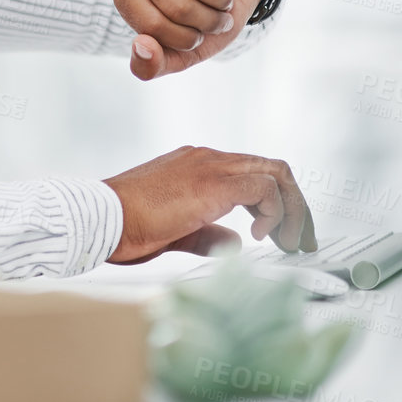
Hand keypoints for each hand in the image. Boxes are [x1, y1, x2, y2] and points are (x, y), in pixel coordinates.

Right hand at [102, 145, 316, 263]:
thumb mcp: (175, 232)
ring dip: (292, 211)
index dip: (275, 203)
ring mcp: (211, 166)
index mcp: (197, 165)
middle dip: (295, 205)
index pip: (252, 172)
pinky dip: (273, 213)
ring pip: (276, 173)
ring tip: (289, 242)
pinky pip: (264, 189)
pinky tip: (262, 236)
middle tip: (300, 240)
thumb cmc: (124, 226)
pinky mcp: (213, 183)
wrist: (100, 218)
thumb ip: (207, 232)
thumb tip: (234, 238)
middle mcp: (208, 158)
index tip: (282, 234)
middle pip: (273, 168)